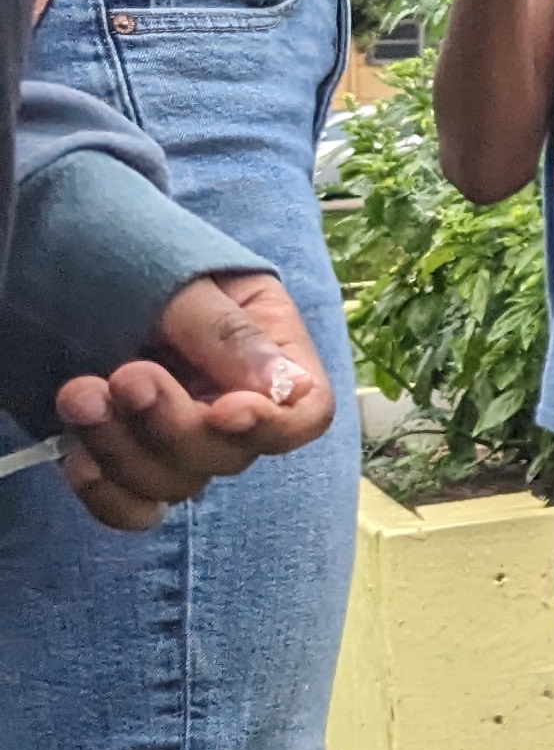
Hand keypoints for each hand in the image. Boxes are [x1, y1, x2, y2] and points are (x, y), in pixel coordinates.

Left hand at [51, 270, 331, 530]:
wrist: (51, 248)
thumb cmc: (124, 243)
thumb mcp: (181, 275)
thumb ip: (226, 331)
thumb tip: (287, 390)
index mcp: (269, 347)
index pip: (305, 413)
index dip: (273, 426)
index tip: (223, 412)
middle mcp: (231, 399)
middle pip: (232, 455)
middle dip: (174, 427)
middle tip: (124, 376)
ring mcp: (177, 432)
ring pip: (178, 483)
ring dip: (125, 450)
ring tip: (78, 393)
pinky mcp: (126, 455)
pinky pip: (135, 507)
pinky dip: (107, 495)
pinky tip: (75, 458)